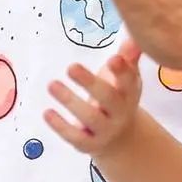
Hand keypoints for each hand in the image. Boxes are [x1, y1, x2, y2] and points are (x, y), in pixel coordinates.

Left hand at [46, 40, 142, 156]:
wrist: (122, 138)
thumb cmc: (119, 95)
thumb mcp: (126, 77)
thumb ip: (128, 57)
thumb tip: (134, 36)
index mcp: (129, 92)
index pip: (128, 80)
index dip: (122, 71)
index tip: (112, 58)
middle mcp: (120, 112)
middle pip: (108, 98)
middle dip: (90, 83)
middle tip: (71, 67)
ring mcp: (106, 130)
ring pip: (90, 117)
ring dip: (70, 101)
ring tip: (52, 85)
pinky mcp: (90, 144)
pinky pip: (75, 137)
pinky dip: (60, 126)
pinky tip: (47, 112)